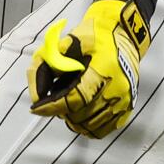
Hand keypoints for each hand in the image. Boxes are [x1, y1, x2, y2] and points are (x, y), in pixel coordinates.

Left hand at [28, 0, 149, 138]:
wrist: (121, 33)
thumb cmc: (91, 37)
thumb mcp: (63, 44)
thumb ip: (45, 66)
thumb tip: (37, 96)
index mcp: (102, 70)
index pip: (73, 99)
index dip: (52, 107)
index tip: (36, 108)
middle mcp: (116, 90)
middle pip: (80, 116)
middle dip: (61, 111)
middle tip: (53, 100)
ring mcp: (123, 101)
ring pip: (90, 127)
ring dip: (73, 120)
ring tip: (66, 105)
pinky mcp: (127, 108)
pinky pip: (103, 130)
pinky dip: (87, 126)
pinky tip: (80, 113)